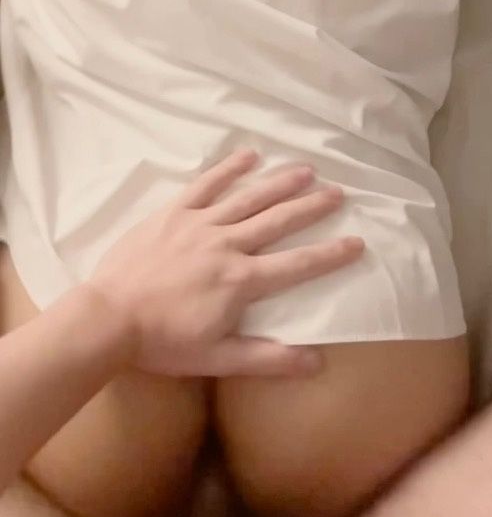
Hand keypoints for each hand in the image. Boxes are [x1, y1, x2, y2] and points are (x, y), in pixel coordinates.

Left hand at [89, 149, 363, 378]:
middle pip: (278, 221)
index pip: (297, 265)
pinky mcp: (174, 212)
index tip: (357, 242)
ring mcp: (200, 224)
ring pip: (249, 197)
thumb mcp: (219, 358)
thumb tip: (317, 362)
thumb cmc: (164, 343)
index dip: (330, 254)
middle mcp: (227, 245)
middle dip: (312, 207)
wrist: (109, 318)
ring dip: (280, 182)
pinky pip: (206, 184)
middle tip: (339, 192)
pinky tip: (249, 154)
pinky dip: (228, 168)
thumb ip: (269, 359)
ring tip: (306, 169)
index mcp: (241, 281)